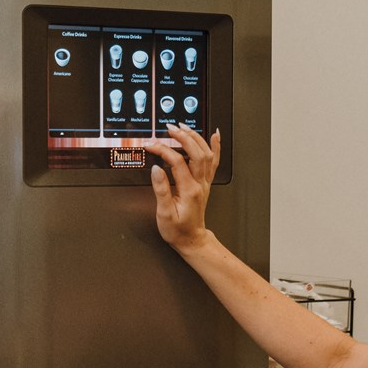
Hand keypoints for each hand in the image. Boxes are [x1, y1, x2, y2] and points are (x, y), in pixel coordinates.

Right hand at [145, 125, 219, 253]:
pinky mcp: (205, 183)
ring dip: (196, 137)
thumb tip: (156, 170)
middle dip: (183, 137)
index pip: (177, 162)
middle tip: (170, 128)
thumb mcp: (164, 213)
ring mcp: (204, 182)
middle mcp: (200, 184)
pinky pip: (214, 161)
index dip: (163, 151)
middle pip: (196, 153)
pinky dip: (215, 146)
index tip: (151, 146)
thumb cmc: (178, 230)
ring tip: (184, 127)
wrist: (191, 239)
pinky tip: (215, 135)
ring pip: (206, 154)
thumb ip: (161, 190)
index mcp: (189, 190)